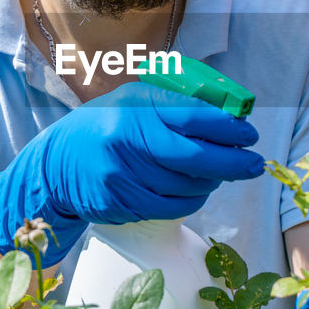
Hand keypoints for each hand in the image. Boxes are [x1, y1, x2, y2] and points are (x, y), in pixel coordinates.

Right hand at [0, 82, 263, 264]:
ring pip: (186, 185)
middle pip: (194, 157)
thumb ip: (173, 103)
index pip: (192, 117)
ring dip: (212, 182)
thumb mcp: (132, 101)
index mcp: (134, 106)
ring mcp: (122, 174)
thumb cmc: (105, 127)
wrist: (55, 165)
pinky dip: (191, 200)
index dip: (227, 129)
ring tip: (219, 174)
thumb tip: (227, 112)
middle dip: (232, 162)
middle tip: (254, 163)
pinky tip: (196, 191)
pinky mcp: (120, 202)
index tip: (249, 134)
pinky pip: (171, 206)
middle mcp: (127, 139)